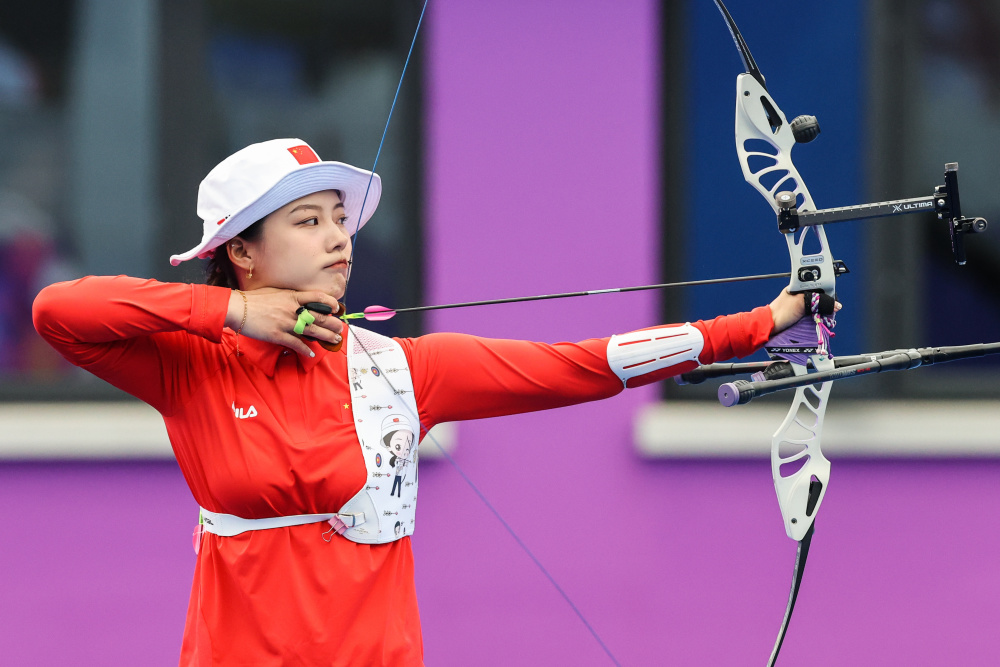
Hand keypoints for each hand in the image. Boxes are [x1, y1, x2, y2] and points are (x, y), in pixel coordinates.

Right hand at [226, 288, 343, 356]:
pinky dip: (305, 349)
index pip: (317, 297)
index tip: (336, 308)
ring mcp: (285, 322)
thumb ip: (290, 297)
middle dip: (332, 324)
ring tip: (334, 340)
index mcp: (292, 296)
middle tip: (340, 328)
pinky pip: (295, 343)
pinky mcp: (277, 335)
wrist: (238, 308)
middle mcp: (292, 309)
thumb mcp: (276, 292)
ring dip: (325, 336)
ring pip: (311, 331)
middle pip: (319, 316)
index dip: (329, 303)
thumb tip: (301, 302)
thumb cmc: (255, 299)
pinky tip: (312, 353)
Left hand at [769, 288, 841, 333]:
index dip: (826, 291)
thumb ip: (819, 301)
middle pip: (818, 297)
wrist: (769, 326)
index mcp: (798, 287)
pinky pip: (812, 316)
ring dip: (822, 312)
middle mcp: (799, 295)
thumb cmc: (781, 312)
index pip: (817, 285)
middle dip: (826, 303)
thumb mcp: (802, 302)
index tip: (834, 299)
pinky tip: (821, 321)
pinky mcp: (799, 317)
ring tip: (828, 316)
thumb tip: (836, 305)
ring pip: (816, 307)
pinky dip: (817, 318)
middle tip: (832, 309)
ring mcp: (799, 306)